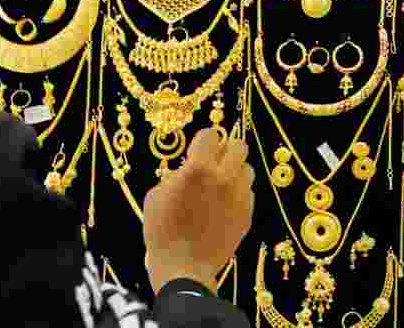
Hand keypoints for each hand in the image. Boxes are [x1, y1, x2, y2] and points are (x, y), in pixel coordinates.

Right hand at [143, 128, 254, 294]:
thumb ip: (175, 175)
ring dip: (234, 171)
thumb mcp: (156, 196)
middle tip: (213, 161)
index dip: (202, 140)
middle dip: (225, 149)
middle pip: (238, 145)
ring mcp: (239, 196)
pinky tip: (224, 205)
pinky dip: (238, 193)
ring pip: (247, 169)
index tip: (196, 151)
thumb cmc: (162, 231)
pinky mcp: (247, 214)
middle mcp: (224, 177)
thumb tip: (187, 169)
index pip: (211, 134)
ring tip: (220, 184)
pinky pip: (248, 192)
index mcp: (198, 169)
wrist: (183, 268)